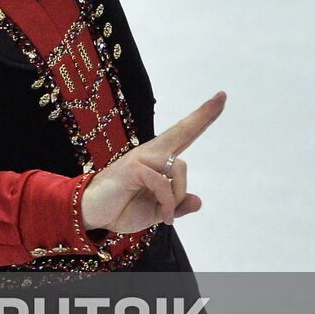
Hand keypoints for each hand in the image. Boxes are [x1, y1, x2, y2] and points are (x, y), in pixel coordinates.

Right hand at [80, 92, 226, 233]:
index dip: (202, 118)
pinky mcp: (133, 167)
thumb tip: (198, 200)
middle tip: (223, 96)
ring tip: (167, 216)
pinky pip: (163, 183)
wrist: (91, 214)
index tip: (220, 98)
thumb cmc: (121, 208)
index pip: (183, 135)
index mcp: (158, 160)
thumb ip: (176, 206)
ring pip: (179, 168)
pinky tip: (163, 216)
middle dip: (203, 115)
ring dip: (177, 197)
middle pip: (182, 131)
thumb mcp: (155, 212)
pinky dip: (167, 203)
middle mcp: (151, 152)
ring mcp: (142, 157)